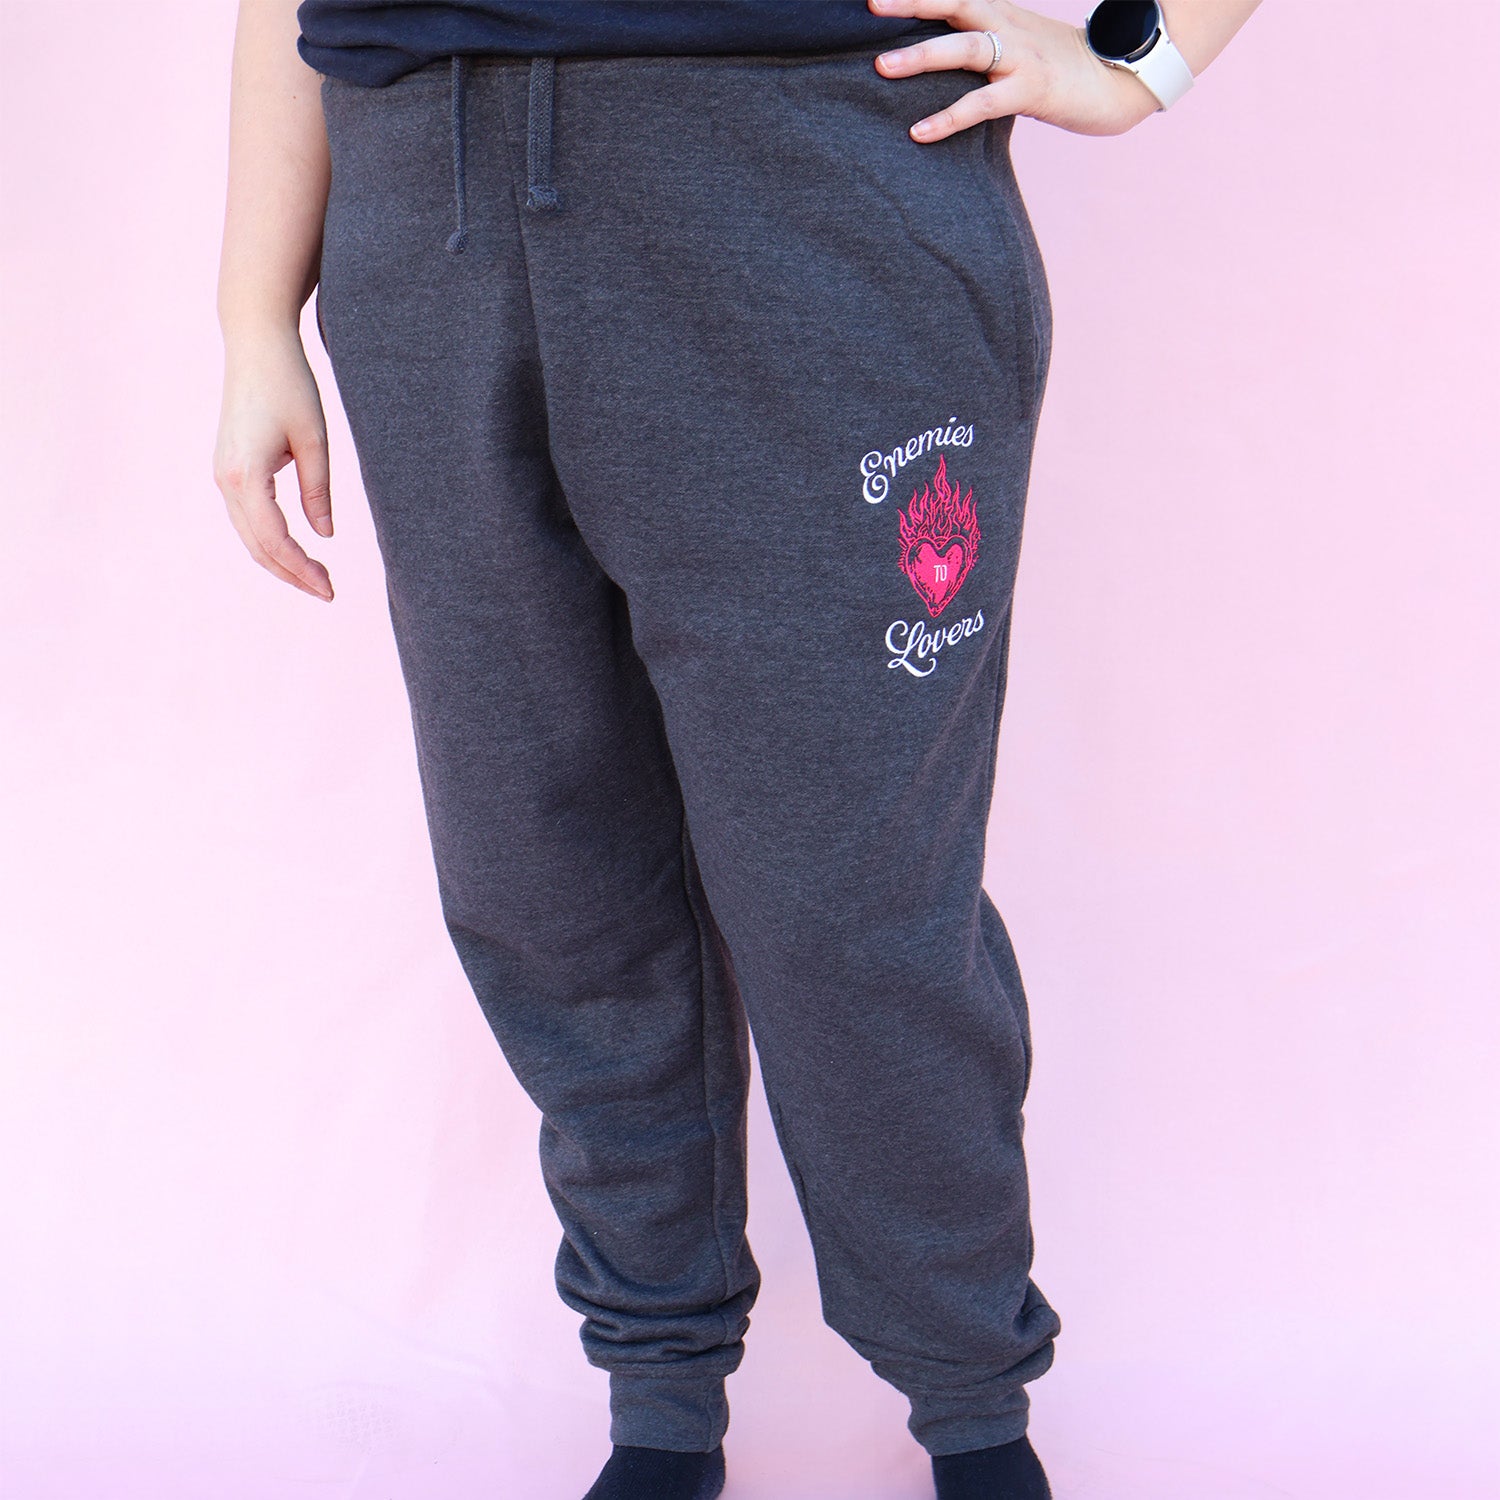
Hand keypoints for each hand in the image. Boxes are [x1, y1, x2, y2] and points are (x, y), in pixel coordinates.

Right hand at [213, 321, 334, 601]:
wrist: (255, 345)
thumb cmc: (290, 385)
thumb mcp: (315, 440)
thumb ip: (318, 490)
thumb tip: (324, 535)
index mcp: (246, 475)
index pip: (275, 540)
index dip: (302, 569)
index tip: (330, 588)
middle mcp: (226, 480)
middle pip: (258, 546)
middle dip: (292, 574)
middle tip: (328, 592)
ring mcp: (223, 475)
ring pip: (249, 536)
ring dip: (280, 561)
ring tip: (315, 578)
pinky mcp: (228, 469)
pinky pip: (247, 518)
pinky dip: (269, 540)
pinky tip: (294, 550)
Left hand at [870, 0, 1162, 138]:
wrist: (1121, 80)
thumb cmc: (1062, 69)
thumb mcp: (1017, 47)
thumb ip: (979, 47)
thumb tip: (936, 58)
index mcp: (1001, 13)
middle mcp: (1008, 26)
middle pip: (955, 4)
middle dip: (911, 3)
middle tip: (870, 6)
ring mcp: (1021, 56)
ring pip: (965, 48)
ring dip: (920, 56)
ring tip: (880, 67)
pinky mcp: (1032, 90)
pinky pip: (982, 103)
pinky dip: (948, 117)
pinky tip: (919, 132)